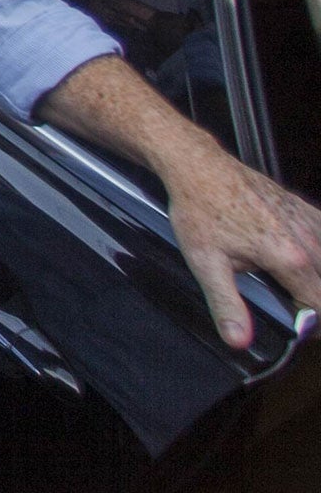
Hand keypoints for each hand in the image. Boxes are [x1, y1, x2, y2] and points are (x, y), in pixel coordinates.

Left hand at [162, 142, 320, 348]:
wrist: (198, 166)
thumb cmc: (200, 209)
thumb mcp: (206, 263)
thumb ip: (226, 304)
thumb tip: (238, 340)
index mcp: (289, 258)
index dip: (313, 325)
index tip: (298, 328)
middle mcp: (308, 239)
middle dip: (316, 304)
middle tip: (295, 309)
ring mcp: (309, 221)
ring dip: (317, 280)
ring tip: (297, 289)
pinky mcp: (305, 208)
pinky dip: (319, 251)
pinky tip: (305, 260)